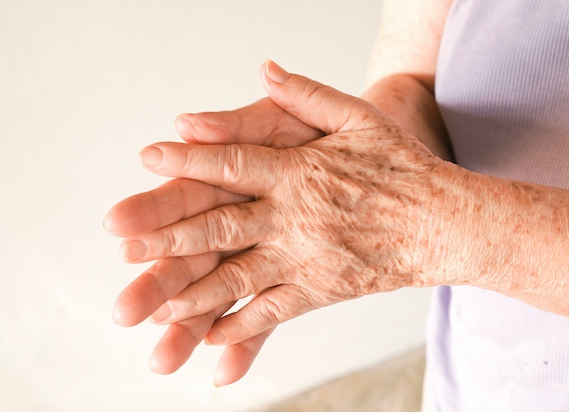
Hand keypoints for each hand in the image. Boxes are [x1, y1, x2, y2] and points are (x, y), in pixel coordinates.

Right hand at [104, 94, 322, 383]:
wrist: (379, 169)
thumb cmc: (324, 136)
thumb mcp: (288, 120)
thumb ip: (240, 123)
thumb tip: (187, 124)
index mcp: (235, 178)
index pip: (189, 195)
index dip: (155, 210)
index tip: (117, 227)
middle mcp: (241, 217)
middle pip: (194, 252)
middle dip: (159, 282)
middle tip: (124, 312)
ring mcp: (263, 250)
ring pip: (221, 290)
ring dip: (193, 323)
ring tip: (163, 358)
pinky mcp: (293, 278)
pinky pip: (267, 313)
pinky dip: (246, 340)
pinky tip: (222, 366)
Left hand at [120, 60, 450, 346]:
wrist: (441, 220)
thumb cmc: (401, 167)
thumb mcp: (357, 117)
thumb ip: (306, 94)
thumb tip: (265, 69)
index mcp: (297, 170)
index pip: (231, 161)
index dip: (187, 158)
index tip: (149, 157)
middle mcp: (293, 215)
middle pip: (220, 223)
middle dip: (169, 234)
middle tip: (127, 244)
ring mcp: (304, 256)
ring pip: (237, 275)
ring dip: (192, 291)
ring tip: (156, 304)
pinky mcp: (319, 288)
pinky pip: (272, 311)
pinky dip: (240, 325)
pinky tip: (210, 335)